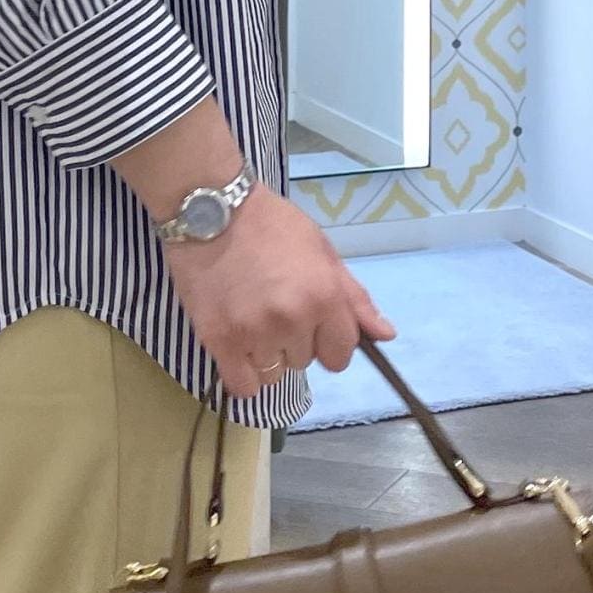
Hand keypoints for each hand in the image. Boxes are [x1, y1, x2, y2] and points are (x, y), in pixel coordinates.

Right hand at [165, 185, 395, 398]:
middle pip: (306, 361)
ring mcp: (254, 332)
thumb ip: (354, 297)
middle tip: (272, 305)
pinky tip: (237, 348)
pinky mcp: (219, 340)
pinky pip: (243, 385)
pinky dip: (243, 374)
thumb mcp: (321, 249)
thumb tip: (385, 335)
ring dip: (266, 353)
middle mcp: (292, 319)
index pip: (341, 354)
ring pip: (275, 373)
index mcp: (323, 296)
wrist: (207, 207)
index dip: (329, 340)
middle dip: (295, 340)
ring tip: (249, 316)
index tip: (312, 323)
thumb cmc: (268, 223)